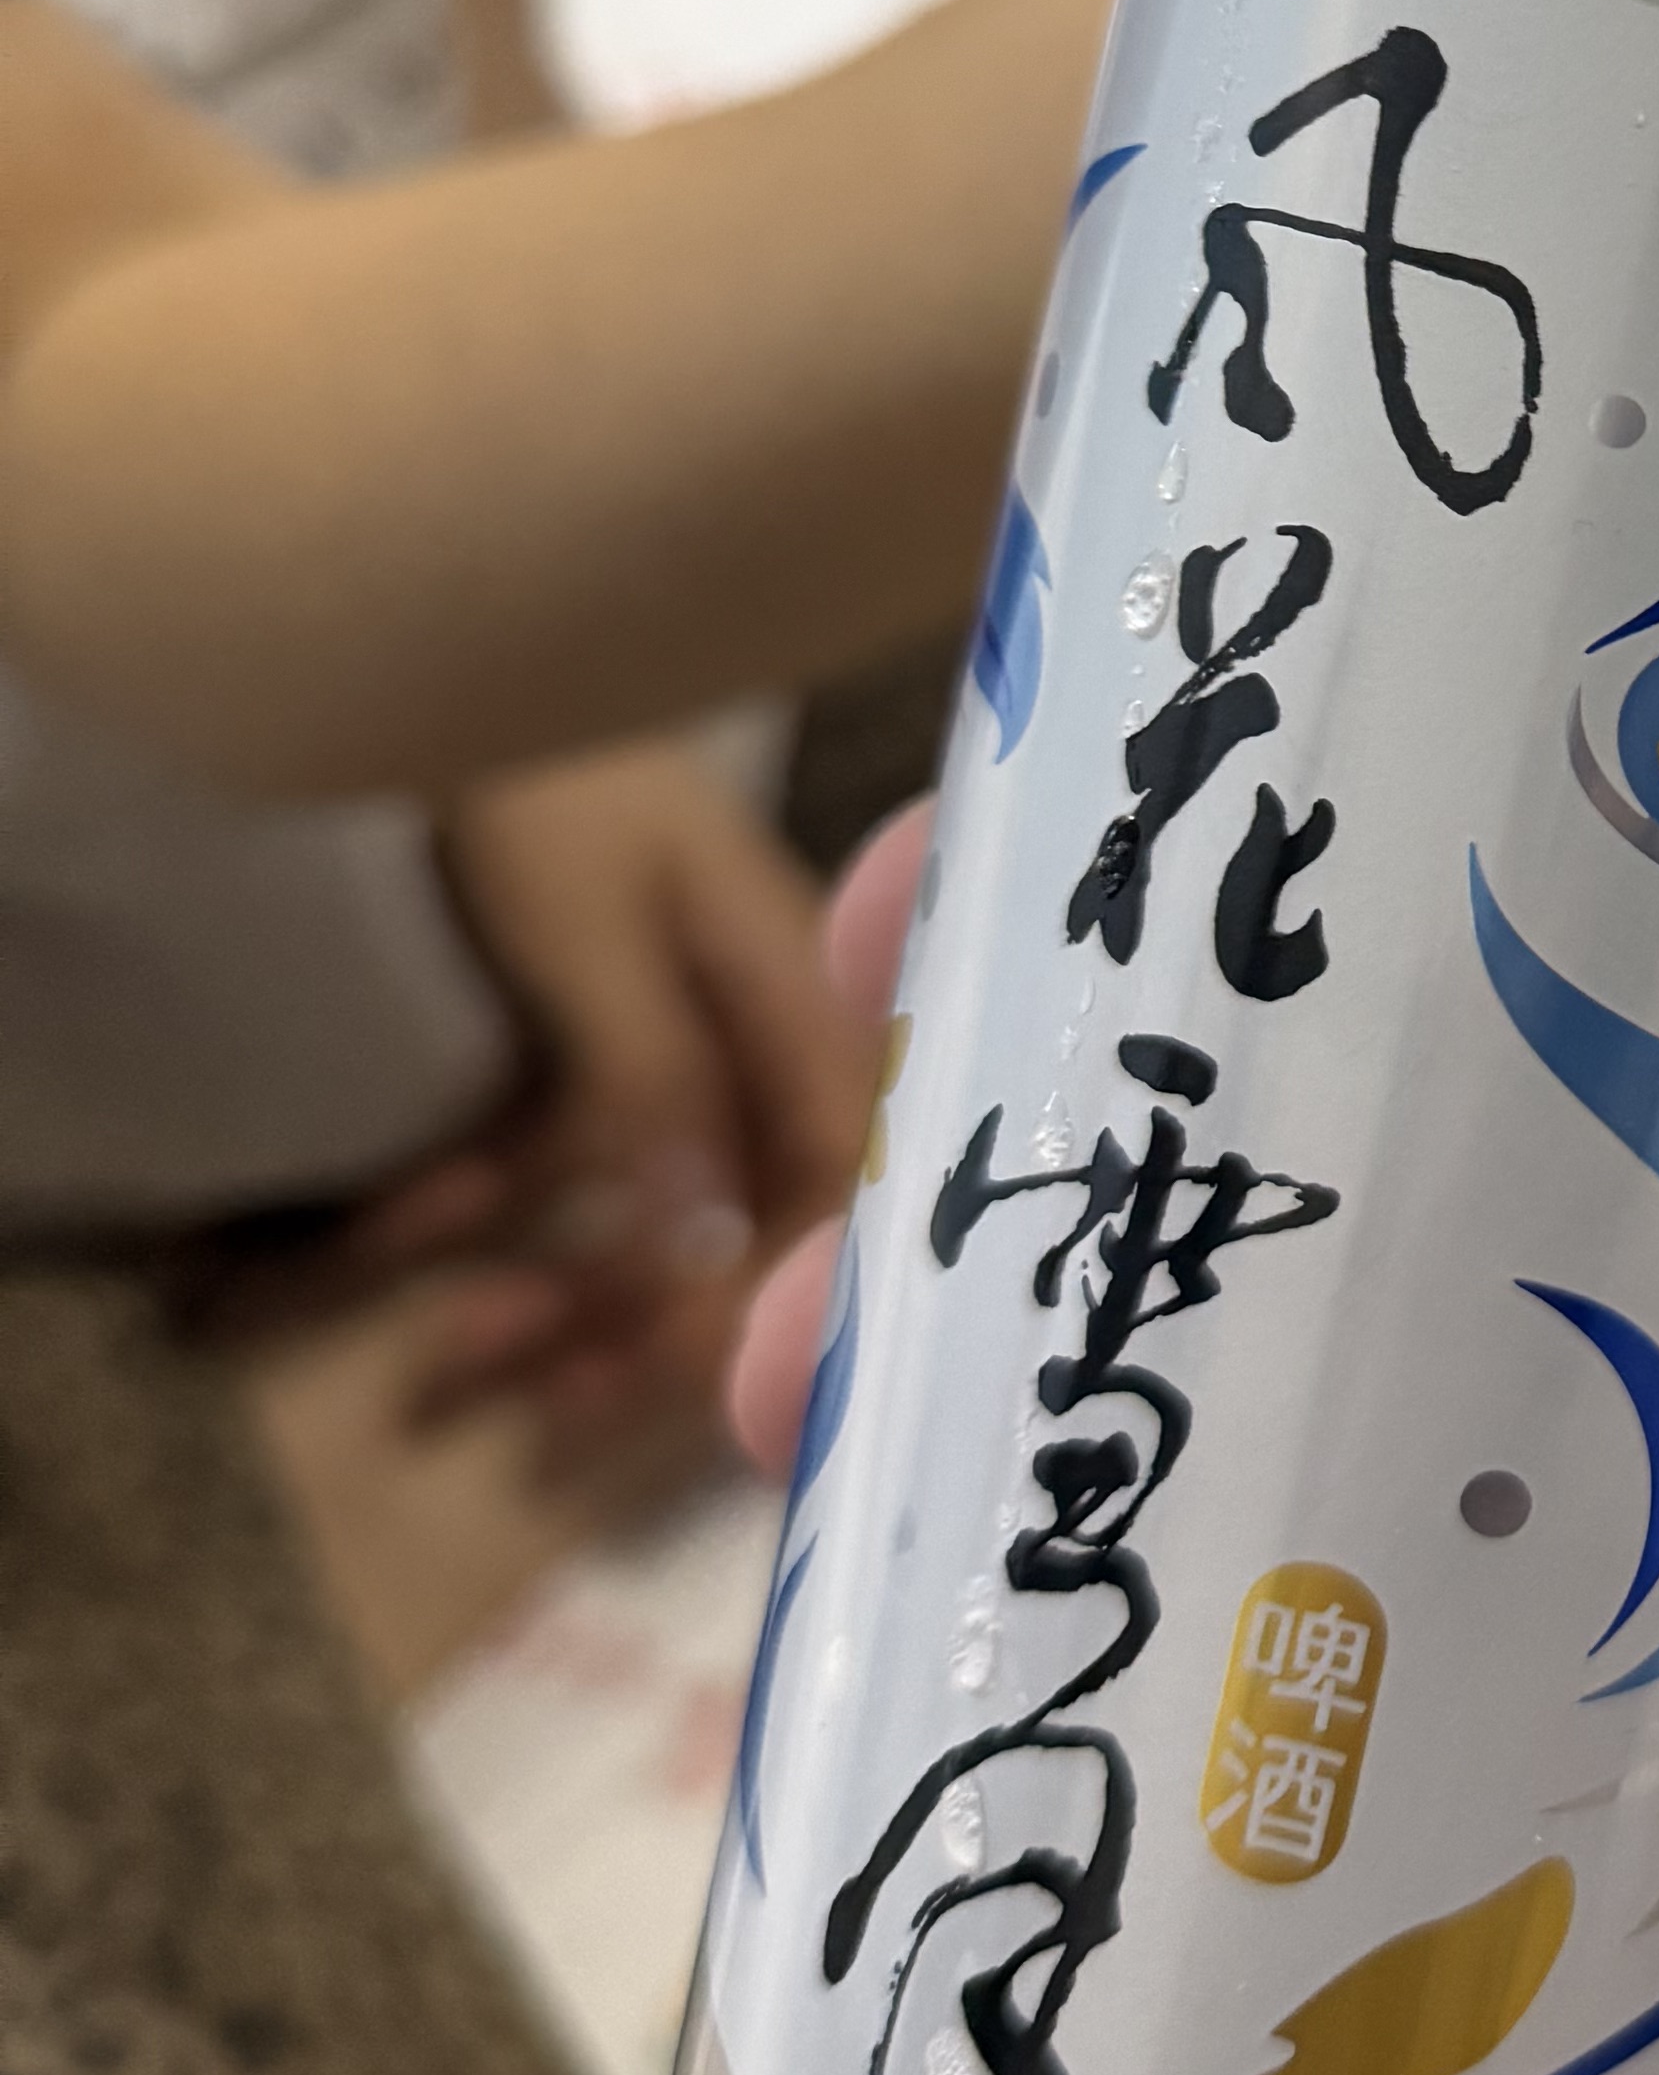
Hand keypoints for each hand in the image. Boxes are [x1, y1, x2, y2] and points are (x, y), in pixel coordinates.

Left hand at [418, 742, 870, 1449]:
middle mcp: (770, 1037)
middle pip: (749, 1225)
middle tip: (522, 1414)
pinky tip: (406, 1241)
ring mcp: (689, 1043)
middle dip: (640, 1333)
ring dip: (563, 1301)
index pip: (835, 1190)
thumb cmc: (548, 780)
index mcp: (805, 1001)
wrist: (465, 660)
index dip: (772, 1307)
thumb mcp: (593, 930)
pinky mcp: (608, 1044)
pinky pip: (580, 1169)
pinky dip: (503, 1219)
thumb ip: (651, 1082)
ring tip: (443, 1370)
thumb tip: (693, 1245)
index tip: (661, 1383)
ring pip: (659, 1216)